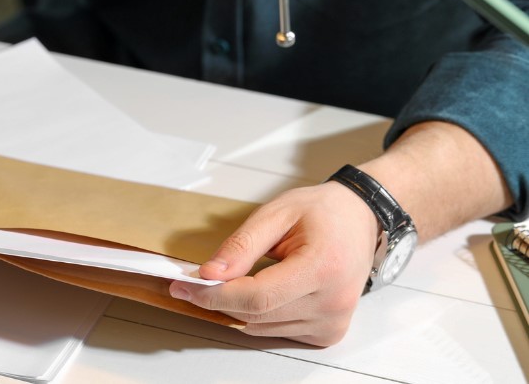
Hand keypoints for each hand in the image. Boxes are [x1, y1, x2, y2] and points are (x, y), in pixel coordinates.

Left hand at [169, 182, 377, 346]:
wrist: (361, 219)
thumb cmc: (323, 212)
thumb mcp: (276, 214)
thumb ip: (241, 246)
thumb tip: (209, 273)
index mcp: (322, 268)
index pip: (257, 296)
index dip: (215, 294)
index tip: (185, 286)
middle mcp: (333, 302)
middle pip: (256, 314)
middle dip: (218, 299)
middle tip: (194, 282)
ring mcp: (333, 322)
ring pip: (262, 328)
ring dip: (237, 308)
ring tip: (233, 280)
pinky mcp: (329, 332)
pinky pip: (277, 332)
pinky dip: (258, 315)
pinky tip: (261, 291)